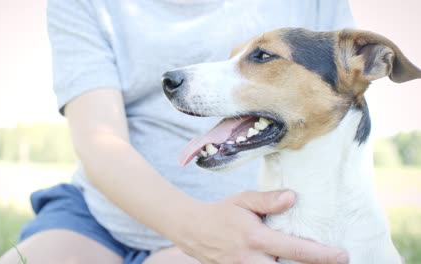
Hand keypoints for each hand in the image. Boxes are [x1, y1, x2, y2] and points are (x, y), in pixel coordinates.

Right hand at [175, 190, 348, 263]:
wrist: (193, 230)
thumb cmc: (222, 212)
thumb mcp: (243, 200)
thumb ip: (268, 200)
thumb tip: (293, 197)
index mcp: (256, 238)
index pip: (295, 249)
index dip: (322, 255)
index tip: (342, 256)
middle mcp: (252, 260)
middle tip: (334, 261)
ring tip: (314, 262)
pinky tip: (287, 262)